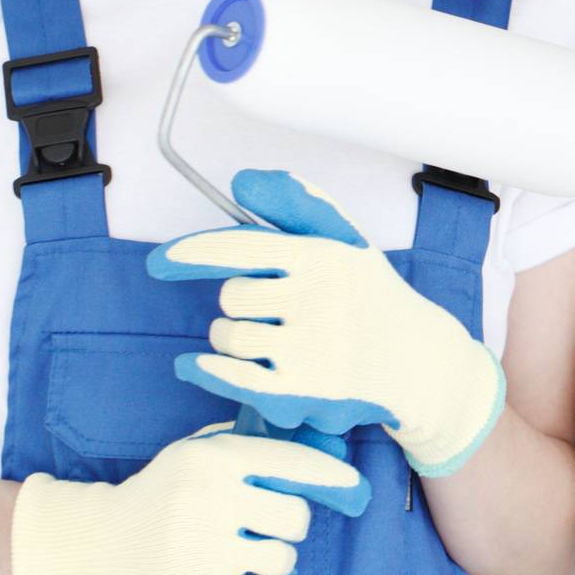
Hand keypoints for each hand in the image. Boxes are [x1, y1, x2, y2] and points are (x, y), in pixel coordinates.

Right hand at [11, 422, 367, 574]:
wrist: (102, 542)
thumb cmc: (164, 488)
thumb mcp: (197, 452)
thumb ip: (246, 444)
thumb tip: (313, 437)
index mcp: (214, 458)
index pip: (289, 462)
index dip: (330, 474)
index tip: (356, 485)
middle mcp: (209, 499)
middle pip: (293, 515)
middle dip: (295, 520)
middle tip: (280, 521)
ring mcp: (202, 547)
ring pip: (281, 556)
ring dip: (282, 558)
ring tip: (264, 551)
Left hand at [149, 170, 505, 476]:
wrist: (417, 360)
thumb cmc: (370, 294)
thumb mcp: (344, 240)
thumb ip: (294, 204)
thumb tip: (240, 180)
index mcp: (324, 254)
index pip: (244, 247)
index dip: (193, 253)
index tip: (157, 262)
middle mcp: (319, 298)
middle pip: (231, 297)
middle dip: (236, 302)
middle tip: (264, 308)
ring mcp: (312, 348)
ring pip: (229, 338)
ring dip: (230, 338)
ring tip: (262, 339)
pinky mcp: (304, 393)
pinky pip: (233, 378)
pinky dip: (206, 370)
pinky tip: (193, 364)